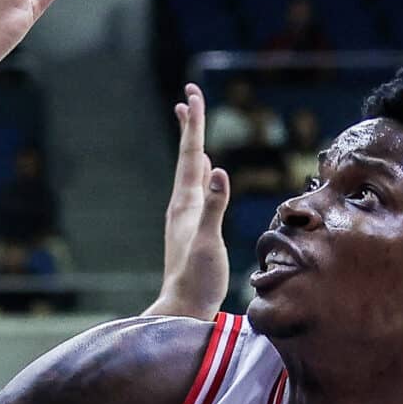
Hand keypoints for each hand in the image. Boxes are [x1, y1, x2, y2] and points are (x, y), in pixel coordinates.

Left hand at [151, 85, 232, 317]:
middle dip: (191, 126)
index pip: (192, 154)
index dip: (194, 123)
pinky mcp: (192, 229)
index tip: (192, 93)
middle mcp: (183, 205)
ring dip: (194, 147)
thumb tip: (219, 171)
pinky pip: (198, 190)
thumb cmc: (198, 280)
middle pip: (188, 157)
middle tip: (189, 97)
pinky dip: (202, 173)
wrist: (183, 310)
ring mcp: (186, 217)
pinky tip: (206, 173)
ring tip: (192, 128)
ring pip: (191, 172)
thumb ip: (215, 207)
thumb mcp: (209, 242)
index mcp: (186, 204)